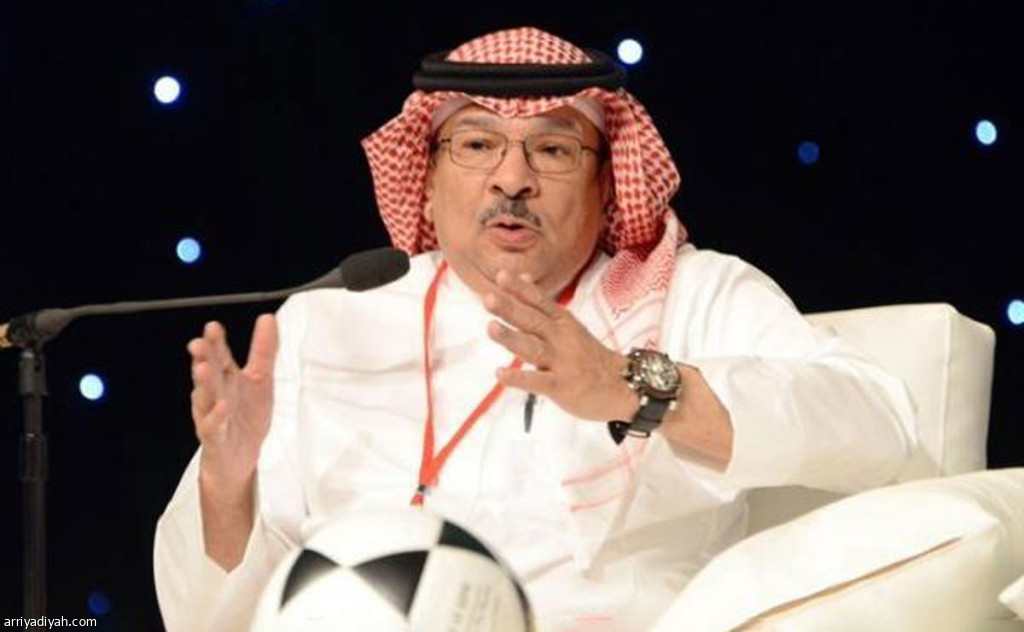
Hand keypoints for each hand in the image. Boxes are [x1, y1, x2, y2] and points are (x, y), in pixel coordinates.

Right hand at [188, 315, 277, 490]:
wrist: (238, 460)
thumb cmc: (245, 417)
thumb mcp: (260, 380)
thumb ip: (263, 350)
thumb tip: (267, 318)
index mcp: (226, 379)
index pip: (220, 356)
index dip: (216, 342)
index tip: (213, 326)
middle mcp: (215, 394)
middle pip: (209, 373)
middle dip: (204, 358)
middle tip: (200, 343)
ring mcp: (212, 417)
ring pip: (205, 398)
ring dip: (204, 383)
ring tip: (203, 368)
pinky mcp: (215, 439)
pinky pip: (214, 427)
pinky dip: (216, 416)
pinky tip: (221, 406)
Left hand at [484, 270, 637, 421]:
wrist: (623, 385)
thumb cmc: (589, 355)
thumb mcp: (569, 324)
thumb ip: (541, 304)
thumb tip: (520, 276)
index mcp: (562, 322)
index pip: (539, 302)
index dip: (519, 289)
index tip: (500, 276)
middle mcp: (561, 338)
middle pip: (533, 322)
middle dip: (510, 309)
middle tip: (488, 298)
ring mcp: (562, 362)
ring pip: (533, 348)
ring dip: (511, 338)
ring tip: (491, 328)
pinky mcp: (562, 386)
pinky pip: (538, 382)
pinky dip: (519, 378)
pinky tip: (500, 374)